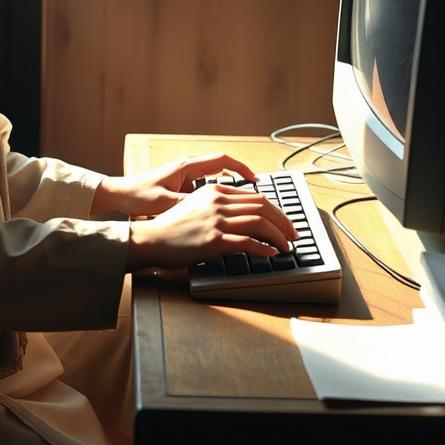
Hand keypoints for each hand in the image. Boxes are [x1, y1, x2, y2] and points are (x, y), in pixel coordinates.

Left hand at [90, 152, 260, 218]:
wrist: (117, 196)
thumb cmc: (137, 197)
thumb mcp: (165, 202)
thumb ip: (187, 204)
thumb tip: (210, 210)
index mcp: (186, 167)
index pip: (221, 161)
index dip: (241, 169)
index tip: (255, 180)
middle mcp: (187, 168)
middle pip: (222, 167)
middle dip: (241, 178)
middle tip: (257, 193)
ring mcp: (184, 177)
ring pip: (214, 179)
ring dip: (229, 188)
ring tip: (244, 205)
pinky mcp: (179, 187)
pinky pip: (205, 188)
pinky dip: (216, 196)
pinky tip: (221, 211)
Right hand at [124, 182, 298, 270]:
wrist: (151, 239)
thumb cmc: (172, 227)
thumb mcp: (196, 206)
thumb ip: (219, 205)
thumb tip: (245, 215)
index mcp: (214, 191)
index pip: (256, 196)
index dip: (276, 210)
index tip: (284, 222)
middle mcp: (217, 202)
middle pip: (263, 207)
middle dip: (284, 221)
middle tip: (293, 234)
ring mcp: (216, 220)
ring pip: (260, 223)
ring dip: (279, 236)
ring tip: (287, 246)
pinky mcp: (214, 240)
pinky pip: (248, 243)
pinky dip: (264, 248)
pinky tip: (271, 253)